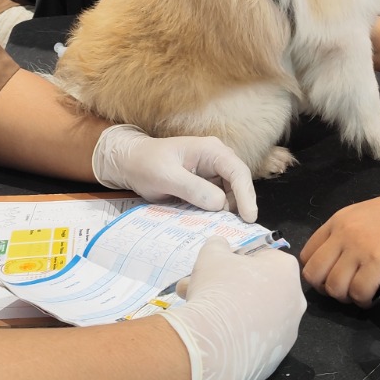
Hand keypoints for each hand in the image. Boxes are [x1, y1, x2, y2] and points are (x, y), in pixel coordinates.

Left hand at [91, 124, 258, 221]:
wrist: (131, 163)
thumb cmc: (146, 164)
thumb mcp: (166, 176)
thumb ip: (192, 187)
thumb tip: (219, 203)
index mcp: (211, 150)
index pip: (237, 171)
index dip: (246, 194)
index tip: (249, 216)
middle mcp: (216, 160)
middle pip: (238, 184)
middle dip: (240, 205)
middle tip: (239, 229)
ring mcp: (212, 173)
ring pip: (230, 195)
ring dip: (229, 211)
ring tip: (223, 228)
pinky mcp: (205, 186)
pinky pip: (218, 201)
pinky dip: (218, 213)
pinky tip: (213, 224)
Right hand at [156, 237, 304, 379]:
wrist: (212, 344)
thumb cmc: (217, 289)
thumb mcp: (211, 254)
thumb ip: (219, 245)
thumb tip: (220, 246)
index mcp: (286, 269)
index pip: (264, 257)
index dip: (238, 260)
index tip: (219, 269)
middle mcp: (295, 300)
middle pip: (260, 288)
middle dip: (231, 287)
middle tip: (201, 290)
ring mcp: (288, 332)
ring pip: (257, 315)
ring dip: (232, 311)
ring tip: (200, 315)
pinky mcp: (276, 359)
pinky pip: (255, 341)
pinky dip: (238, 337)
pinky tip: (214, 337)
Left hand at [299, 184, 379, 306]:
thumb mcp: (369, 217)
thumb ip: (349, 234)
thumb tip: (337, 262)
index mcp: (339, 220)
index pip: (308, 253)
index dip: (317, 272)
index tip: (332, 279)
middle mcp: (343, 233)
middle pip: (314, 274)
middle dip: (327, 289)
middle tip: (346, 291)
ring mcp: (359, 247)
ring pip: (334, 287)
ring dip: (346, 297)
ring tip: (362, 293)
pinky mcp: (378, 263)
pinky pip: (358, 293)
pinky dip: (364, 301)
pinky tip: (373, 297)